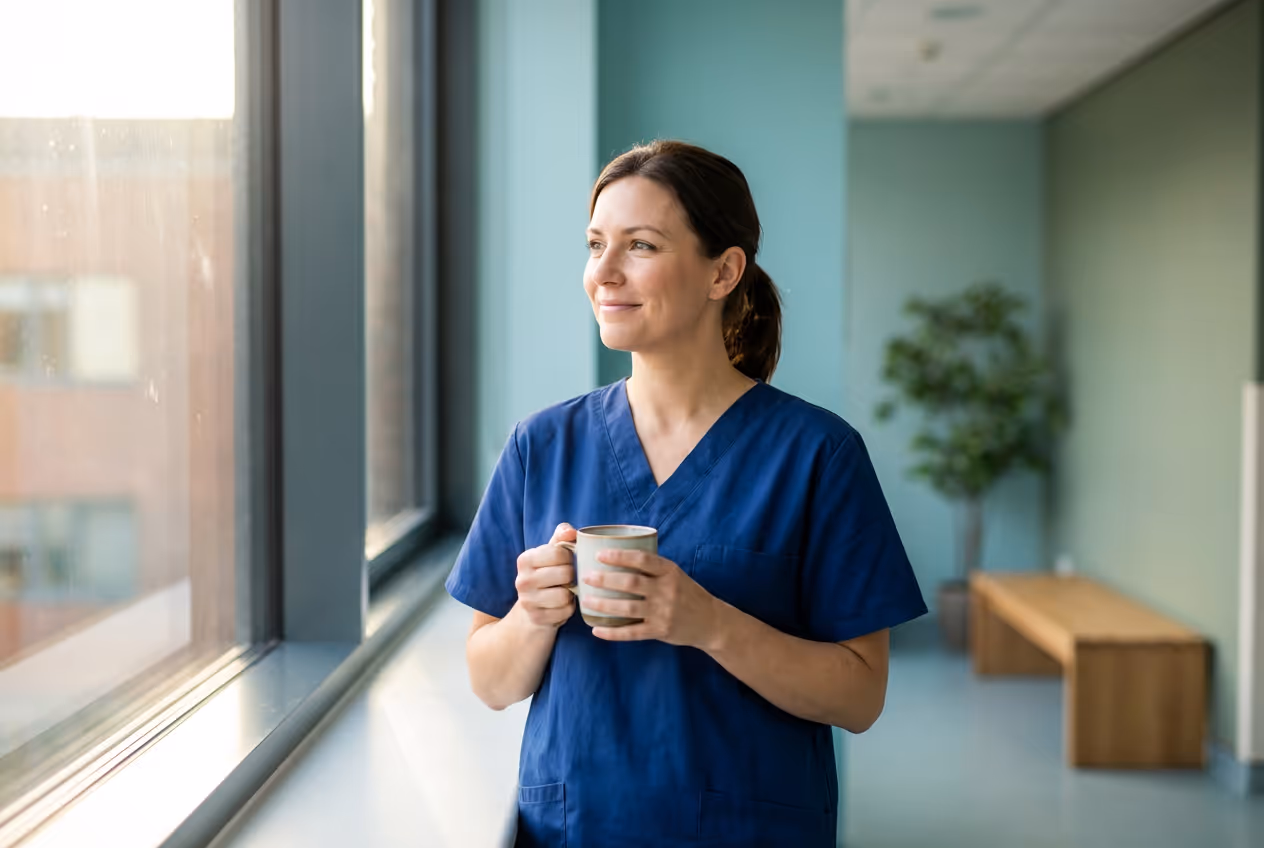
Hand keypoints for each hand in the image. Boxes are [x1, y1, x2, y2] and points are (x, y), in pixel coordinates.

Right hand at [514, 523, 576, 629]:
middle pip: (565, 574)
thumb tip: (571, 532)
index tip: (568, 561)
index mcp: (525, 560)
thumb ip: (561, 537)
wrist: (530, 611)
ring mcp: (528, 601)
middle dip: (572, 576)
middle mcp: (522, 580)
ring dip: (571, 594)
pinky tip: (562, 605)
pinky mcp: (537, 618)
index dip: (570, 557)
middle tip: (569, 579)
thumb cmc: (547, 575)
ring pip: (565, 595)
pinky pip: (565, 611)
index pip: (558, 553)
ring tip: (566, 592)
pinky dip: (568, 608)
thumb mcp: (550, 554)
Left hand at [582, 550, 722, 647]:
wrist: (710, 621)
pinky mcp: (660, 630)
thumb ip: (652, 568)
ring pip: (628, 607)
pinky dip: (613, 633)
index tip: (600, 554)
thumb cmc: (688, 594)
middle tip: (586, 577)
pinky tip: (597, 631)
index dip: (620, 556)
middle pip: (631, 583)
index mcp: (670, 571)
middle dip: (605, 579)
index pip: (642, 559)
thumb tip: (618, 556)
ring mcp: (663, 612)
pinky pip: (632, 632)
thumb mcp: (675, 574)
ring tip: (586, 601)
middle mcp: (667, 590)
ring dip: (604, 605)